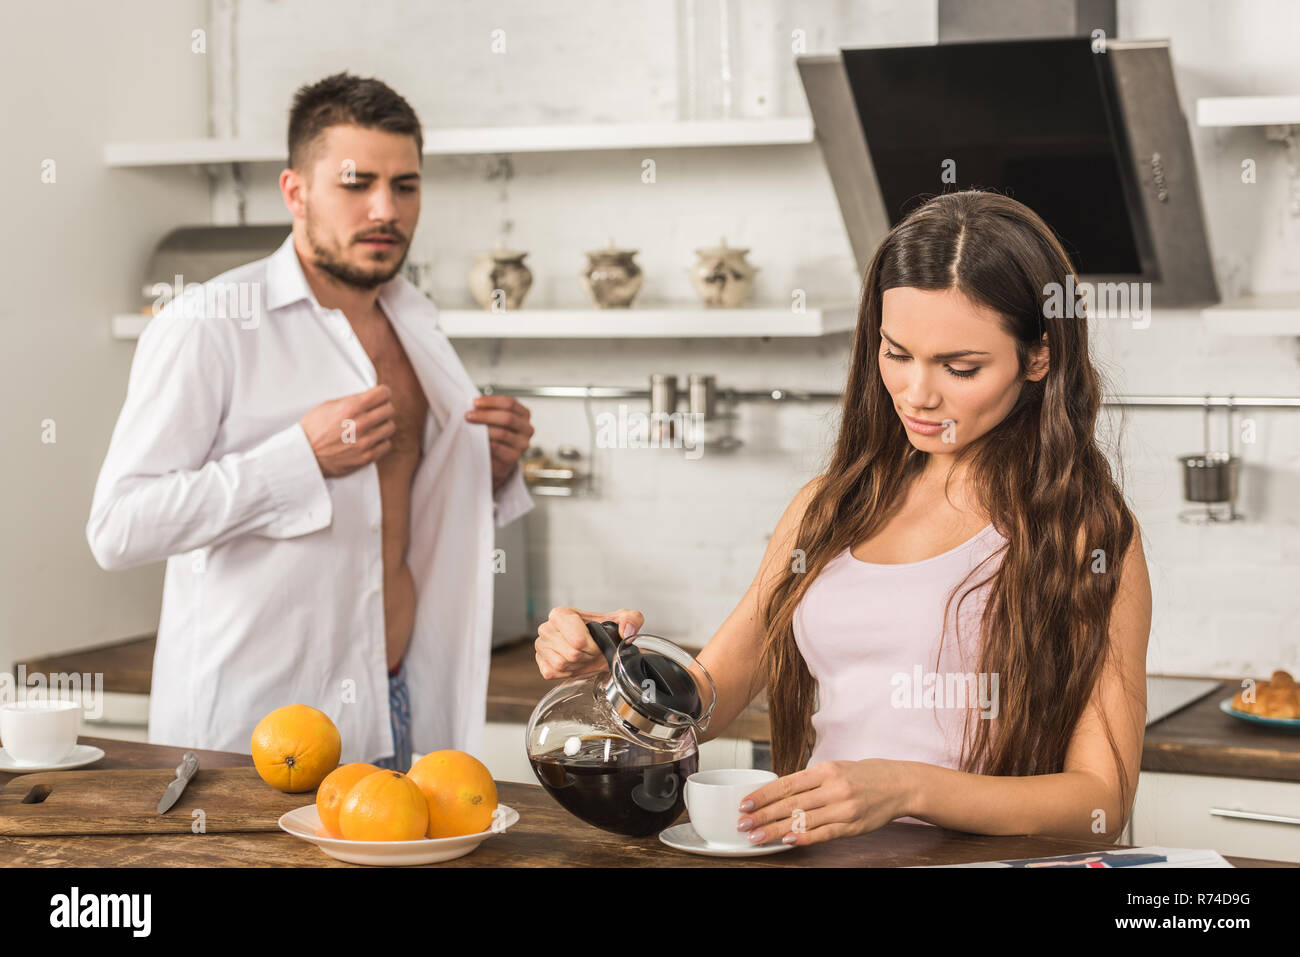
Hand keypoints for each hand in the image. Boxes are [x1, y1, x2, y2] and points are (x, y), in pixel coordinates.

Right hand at [300, 384, 395, 477]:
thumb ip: (353, 400)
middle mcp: (361, 423)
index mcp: (352, 407)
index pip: (384, 393)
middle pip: (390, 409)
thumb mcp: (329, 405)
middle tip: (377, 410)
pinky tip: (372, 439)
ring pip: (390, 427)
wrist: (304, 454)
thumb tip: (370, 397)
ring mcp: (365, 441)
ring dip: (383, 425)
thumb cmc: (314, 428)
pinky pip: (386, 445)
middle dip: (384, 407)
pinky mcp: (366, 457)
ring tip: (373, 426)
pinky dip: (381, 441)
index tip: (382, 395)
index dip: (383, 393)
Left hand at [465, 395, 533, 492]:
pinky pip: (497, 448)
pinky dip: (485, 443)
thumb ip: (490, 410)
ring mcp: (522, 444)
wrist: (500, 459)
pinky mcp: (514, 458)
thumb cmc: (497, 436)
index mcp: (524, 415)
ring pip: (502, 433)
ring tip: (470, 428)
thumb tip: (474, 405)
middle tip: (469, 415)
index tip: (475, 402)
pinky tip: (477, 440)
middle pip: (507, 417)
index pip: (510, 403)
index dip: (491, 401)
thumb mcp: (497, 419)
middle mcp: (527, 429)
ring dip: (483, 430)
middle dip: (485, 415)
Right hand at [535, 606, 644, 679]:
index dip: (591, 646)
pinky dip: (568, 672)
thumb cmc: (604, 632)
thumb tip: (627, 630)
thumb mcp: (623, 620)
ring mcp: (541, 646)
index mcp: (561, 614)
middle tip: (592, 652)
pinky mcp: (542, 663)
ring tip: (584, 656)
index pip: (576, 638)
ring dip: (578, 664)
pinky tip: (575, 664)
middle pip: (571, 653)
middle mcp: (547, 628)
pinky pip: (553, 672)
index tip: (597, 645)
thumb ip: (631, 619)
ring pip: (562, 664)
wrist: (597, 646)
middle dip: (587, 656)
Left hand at [735, 759, 913, 846]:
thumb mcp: (834, 769)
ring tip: (756, 837)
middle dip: (763, 815)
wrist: (898, 784)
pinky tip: (788, 841)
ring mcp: (843, 807)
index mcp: (825, 770)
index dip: (763, 795)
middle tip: (743, 824)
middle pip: (791, 804)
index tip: (744, 804)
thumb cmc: (861, 775)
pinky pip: (824, 833)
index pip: (787, 783)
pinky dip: (804, 838)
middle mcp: (833, 787)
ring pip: (804, 820)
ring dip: (777, 830)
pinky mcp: (853, 825)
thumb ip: (809, 780)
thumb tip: (776, 793)